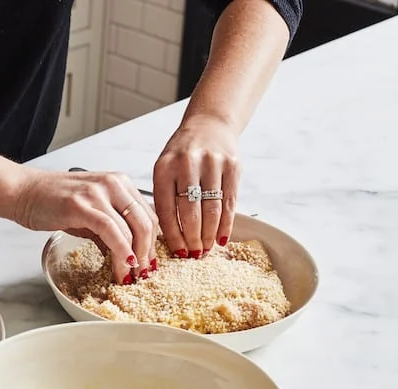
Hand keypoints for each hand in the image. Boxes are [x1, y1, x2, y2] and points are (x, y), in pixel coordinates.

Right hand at [14, 169, 158, 283]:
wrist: (23, 192)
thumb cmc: (51, 201)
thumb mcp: (89, 213)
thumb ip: (109, 230)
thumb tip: (123, 255)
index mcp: (119, 183)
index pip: (149, 214)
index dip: (153, 242)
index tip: (149, 263)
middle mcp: (113, 184)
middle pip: (146, 222)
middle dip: (147, 253)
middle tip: (143, 274)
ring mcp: (98, 193)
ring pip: (132, 228)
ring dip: (134, 258)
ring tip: (130, 277)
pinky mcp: (83, 205)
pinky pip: (111, 232)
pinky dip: (120, 252)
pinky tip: (120, 267)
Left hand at [152, 115, 240, 257]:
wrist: (209, 124)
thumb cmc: (182, 153)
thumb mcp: (164, 169)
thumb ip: (165, 198)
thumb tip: (172, 239)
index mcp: (164, 168)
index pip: (167, 211)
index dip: (173, 236)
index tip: (178, 252)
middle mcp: (187, 164)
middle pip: (190, 213)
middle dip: (192, 239)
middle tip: (194, 254)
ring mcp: (212, 163)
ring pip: (212, 210)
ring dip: (209, 235)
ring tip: (207, 248)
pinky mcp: (233, 165)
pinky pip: (229, 203)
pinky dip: (226, 224)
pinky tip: (221, 237)